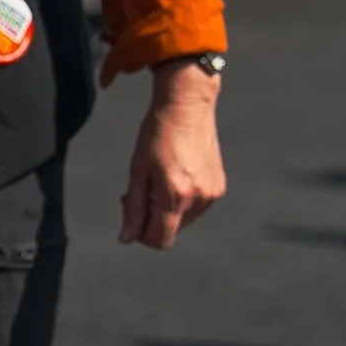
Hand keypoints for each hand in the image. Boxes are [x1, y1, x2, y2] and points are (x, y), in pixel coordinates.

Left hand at [119, 64, 225, 248]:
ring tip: (158, 180)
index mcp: (176, 195)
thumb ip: (133, 208)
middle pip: (171, 231)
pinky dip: (183, 200)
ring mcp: (212, 194)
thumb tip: (126, 238)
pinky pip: (196, 207)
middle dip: (152, 218)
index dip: (141, 234)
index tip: (131, 213)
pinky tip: (176, 175)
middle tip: (141, 190)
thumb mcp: (137, 170)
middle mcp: (199, 199)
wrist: (187, 106)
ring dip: (168, 209)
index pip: (160, 240)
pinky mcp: (219, 187)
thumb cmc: (157, 134)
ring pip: (183, 220)